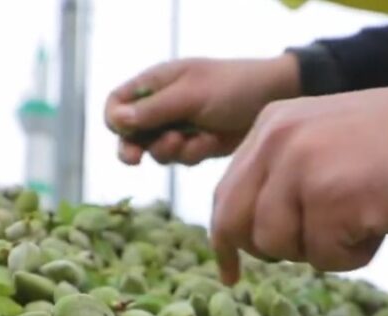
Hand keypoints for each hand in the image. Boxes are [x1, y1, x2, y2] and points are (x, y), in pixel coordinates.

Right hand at [104, 55, 300, 165]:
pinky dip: (194, 154)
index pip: (117, 102)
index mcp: (155, 83)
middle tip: (134, 160)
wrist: (273, 99)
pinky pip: (182, 159)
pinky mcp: (197, 146)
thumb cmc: (232, 87)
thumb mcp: (190, 96)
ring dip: (170, 150)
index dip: (115, 118)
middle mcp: (163, 106)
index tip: (123, 131)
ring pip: (156, 151)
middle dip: (133, 147)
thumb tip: (116, 120)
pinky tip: (213, 142)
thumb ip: (154, 110)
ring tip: (189, 140)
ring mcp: (179, 127)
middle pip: (131, 134)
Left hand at [210, 70, 387, 283]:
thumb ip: (287, 174)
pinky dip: (356, 255)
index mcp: (271, 126)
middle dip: (279, 249)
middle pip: (244, 229)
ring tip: (363, 216)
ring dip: (325, 250)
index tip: (232, 273)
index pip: (225, 196)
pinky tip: (381, 220)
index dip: (226, 242)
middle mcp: (279, 143)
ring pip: (283, 248)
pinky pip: (326, 259)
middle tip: (323, 239)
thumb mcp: (325, 140)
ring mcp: (305, 169)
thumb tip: (256, 235)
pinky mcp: (336, 198)